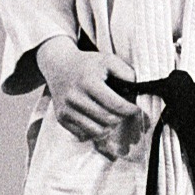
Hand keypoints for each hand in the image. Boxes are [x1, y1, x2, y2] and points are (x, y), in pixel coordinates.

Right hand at [36, 37, 141, 156]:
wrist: (58, 66)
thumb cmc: (87, 64)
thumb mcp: (108, 60)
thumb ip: (126, 72)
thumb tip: (136, 89)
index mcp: (88, 82)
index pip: (115, 105)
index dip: (130, 110)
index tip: (135, 109)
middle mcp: (75, 97)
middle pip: (108, 120)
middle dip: (121, 117)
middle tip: (124, 112)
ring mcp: (66, 109)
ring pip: (97, 131)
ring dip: (109, 126)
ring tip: (111, 116)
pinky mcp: (61, 118)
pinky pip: (84, 134)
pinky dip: (94, 130)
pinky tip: (97, 119)